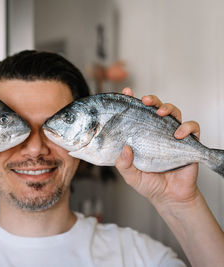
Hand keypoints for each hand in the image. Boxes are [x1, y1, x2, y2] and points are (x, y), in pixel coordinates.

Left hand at [116, 88, 200, 206]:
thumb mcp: (130, 175)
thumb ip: (124, 164)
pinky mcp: (188, 143)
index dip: (131, 101)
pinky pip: (192, 128)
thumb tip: (125, 149)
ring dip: (168, 108)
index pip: (136, 114)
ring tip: (161, 112)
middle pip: (155, 108)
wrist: (169, 198)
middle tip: (145, 100)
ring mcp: (172, 135)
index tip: (126, 92)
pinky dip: (187, 127)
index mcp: (140, 135)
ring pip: (173, 113)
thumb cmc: (149, 184)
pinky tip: (178, 134)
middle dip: (151, 100)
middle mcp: (156, 132)